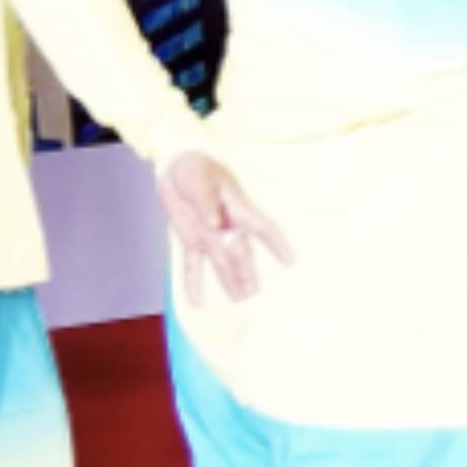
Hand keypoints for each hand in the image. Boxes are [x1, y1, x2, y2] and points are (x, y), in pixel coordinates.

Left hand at [157, 153, 290, 303]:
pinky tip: (196, 301)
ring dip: (231, 280)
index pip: (262, 228)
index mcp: (236, 209)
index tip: (291, 261)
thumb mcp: (200, 180)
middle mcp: (227, 226)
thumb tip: (216, 224)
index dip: (276, 244)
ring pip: (223, 263)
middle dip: (247, 273)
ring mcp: (210, 235)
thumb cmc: (194, 167)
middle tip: (253, 293)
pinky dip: (193, 282)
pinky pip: (193, 264)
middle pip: (241, 254)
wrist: (175, 164)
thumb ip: (207, 202)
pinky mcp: (192, 239)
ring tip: (240, 299)